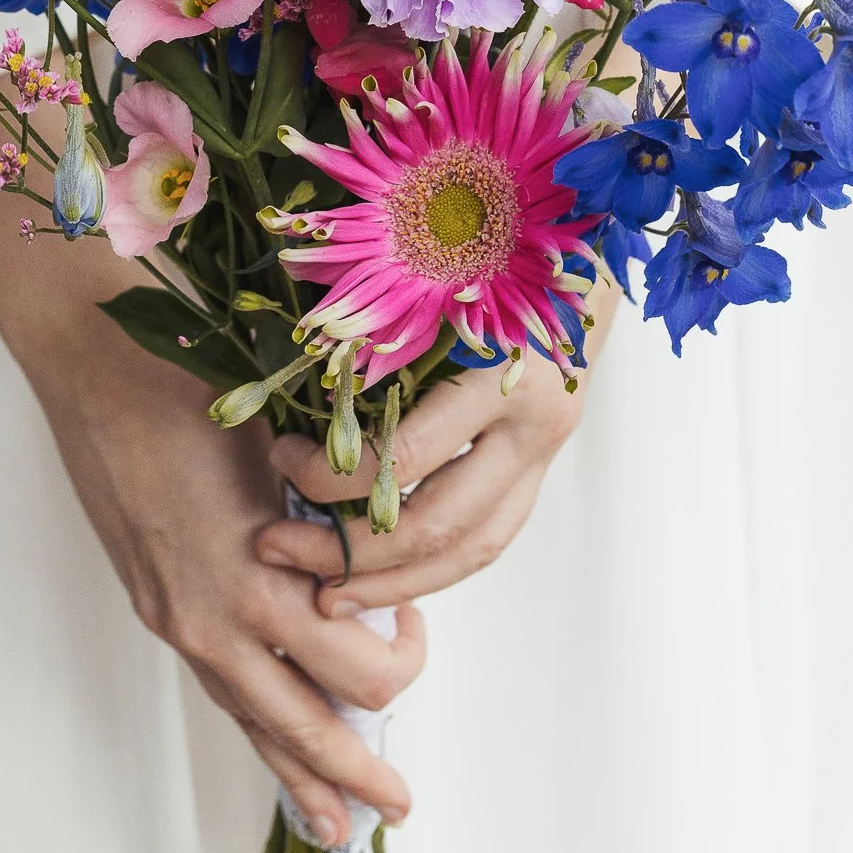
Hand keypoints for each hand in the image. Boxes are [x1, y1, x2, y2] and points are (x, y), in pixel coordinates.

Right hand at [0, 129, 423, 851]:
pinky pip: (218, 690)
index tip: (414, 625)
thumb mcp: (282, 441)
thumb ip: (329, 506)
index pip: (356, 660)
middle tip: (401, 805)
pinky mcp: (155, 606)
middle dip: (360, 769)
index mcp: (259, 568)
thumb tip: (382, 540)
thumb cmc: (192, 382)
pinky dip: (254, 733)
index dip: (400, 657)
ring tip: (340, 826)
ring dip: (303, 776)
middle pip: (309, 718)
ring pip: (254, 722)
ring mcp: (179, 616)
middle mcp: (216, 612)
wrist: (96, 361)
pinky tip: (274, 760)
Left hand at [256, 279, 619, 614]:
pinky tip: (377, 579)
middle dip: (348, 551)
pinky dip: (428, 568)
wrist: (577, 264)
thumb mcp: (437, 282)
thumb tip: (280, 371)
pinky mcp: (538, 477)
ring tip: (322, 593)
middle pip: (437, 523)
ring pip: (468, 552)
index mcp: (507, 372)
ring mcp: (545, 458)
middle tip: (276, 546)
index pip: (407, 457)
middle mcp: (537, 424)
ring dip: (389, 582)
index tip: (278, 455)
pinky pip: (483, 543)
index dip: (331, 473)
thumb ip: (378, 328)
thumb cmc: (489, 260)